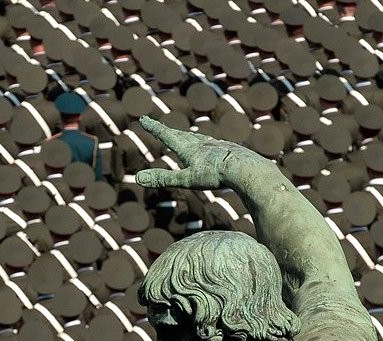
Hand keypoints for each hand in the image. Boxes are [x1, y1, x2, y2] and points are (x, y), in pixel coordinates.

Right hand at [136, 116, 268, 190]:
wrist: (245, 168)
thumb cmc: (214, 175)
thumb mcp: (186, 180)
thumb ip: (163, 178)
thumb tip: (137, 178)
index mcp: (188, 148)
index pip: (166, 135)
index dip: (154, 128)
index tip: (143, 119)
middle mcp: (201, 143)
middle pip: (181, 135)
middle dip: (168, 132)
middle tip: (160, 128)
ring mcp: (216, 145)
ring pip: (199, 140)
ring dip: (189, 138)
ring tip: (187, 138)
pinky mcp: (229, 150)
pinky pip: (215, 147)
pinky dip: (208, 146)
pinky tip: (214, 151)